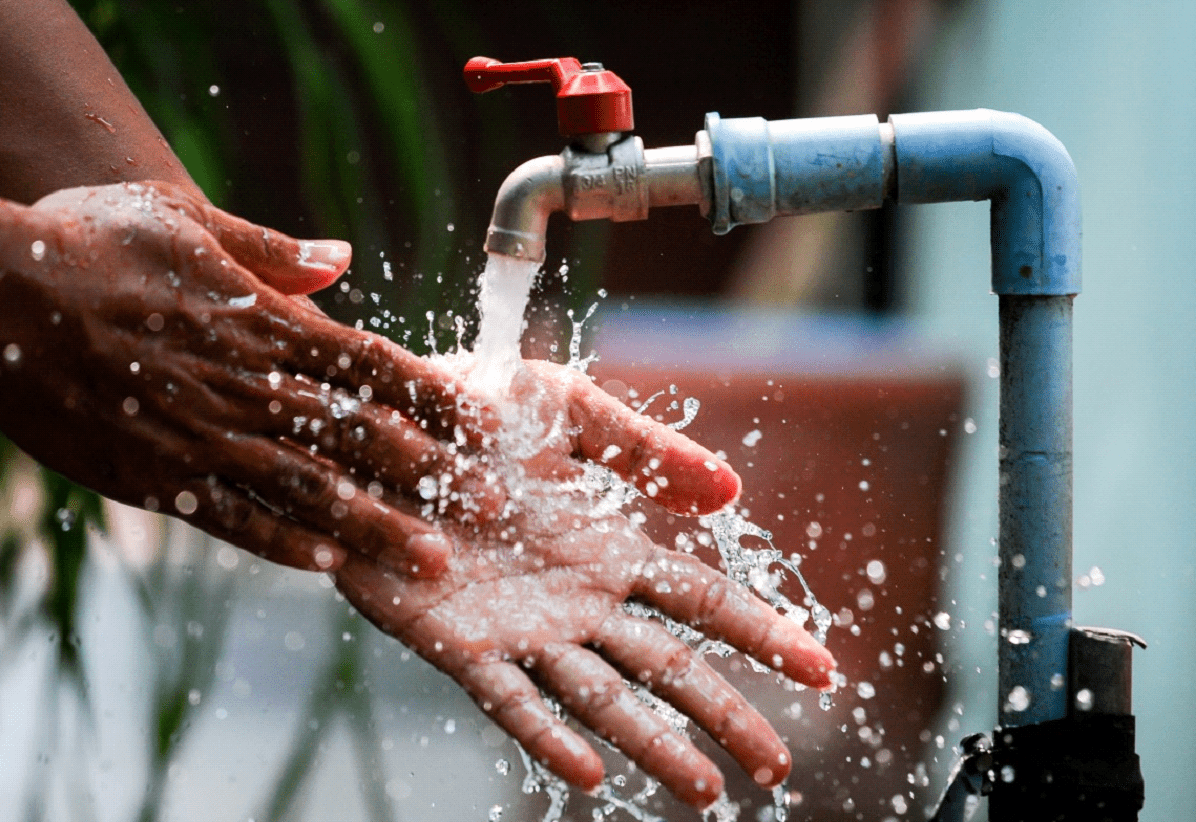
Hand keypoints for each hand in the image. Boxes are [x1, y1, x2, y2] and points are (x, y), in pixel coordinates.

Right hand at [0, 181, 493, 575]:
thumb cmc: (91, 240)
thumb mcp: (188, 220)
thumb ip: (272, 250)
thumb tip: (342, 256)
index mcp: (265, 321)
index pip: (373, 364)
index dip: (436, 396)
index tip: (488, 424)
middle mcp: (249, 385)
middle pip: (361, 437)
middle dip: (434, 473)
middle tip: (495, 507)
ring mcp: (204, 437)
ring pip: (310, 491)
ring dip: (376, 528)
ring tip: (432, 561)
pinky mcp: (155, 478)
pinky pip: (232, 519)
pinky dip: (283, 543)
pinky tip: (328, 566)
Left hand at [336, 361, 835, 808]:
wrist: (371, 426)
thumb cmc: (469, 411)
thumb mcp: (563, 411)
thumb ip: (641, 448)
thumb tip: (733, 489)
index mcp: (608, 548)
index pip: (703, 601)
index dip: (762, 633)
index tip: (824, 670)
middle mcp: (576, 600)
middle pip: (668, 667)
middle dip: (727, 714)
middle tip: (778, 767)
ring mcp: (522, 629)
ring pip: (603, 699)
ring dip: (655, 745)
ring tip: (706, 789)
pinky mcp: (458, 645)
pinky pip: (509, 700)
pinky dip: (548, 736)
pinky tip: (587, 770)